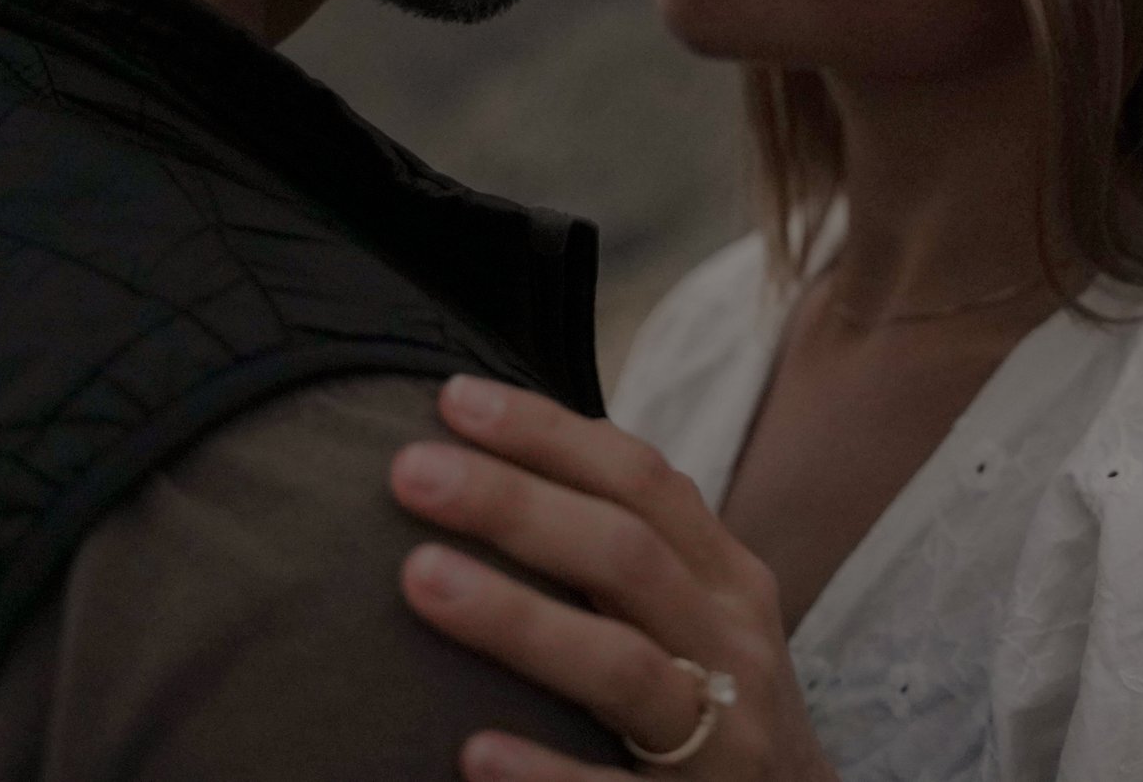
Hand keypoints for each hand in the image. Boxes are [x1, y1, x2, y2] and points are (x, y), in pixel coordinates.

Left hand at [390, 375, 838, 781]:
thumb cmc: (718, 701)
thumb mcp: (699, 614)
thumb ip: (624, 551)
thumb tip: (488, 462)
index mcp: (727, 578)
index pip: (641, 481)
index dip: (550, 435)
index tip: (453, 398)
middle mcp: (733, 644)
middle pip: (626, 556)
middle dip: (516, 504)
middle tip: (409, 470)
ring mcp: (721, 736)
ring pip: (623, 666)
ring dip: (521, 620)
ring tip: (420, 577)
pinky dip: (547, 774)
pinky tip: (473, 751)